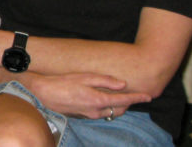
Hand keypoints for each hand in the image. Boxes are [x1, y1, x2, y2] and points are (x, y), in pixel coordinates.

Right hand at [29, 72, 151, 119]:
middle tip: (133, 94)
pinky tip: (101, 98)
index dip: (137, 98)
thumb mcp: (85, 77)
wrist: (42, 93)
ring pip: (109, 113)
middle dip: (128, 103)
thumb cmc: (62, 82)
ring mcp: (88, 115)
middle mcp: (95, 111)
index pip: (124, 100)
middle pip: (119, 110)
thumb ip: (105, 80)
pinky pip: (99, 113)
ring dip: (116, 106)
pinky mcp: (82, 115)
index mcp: (98, 100)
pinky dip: (105, 107)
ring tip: (118, 96)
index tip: (148, 96)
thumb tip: (123, 84)